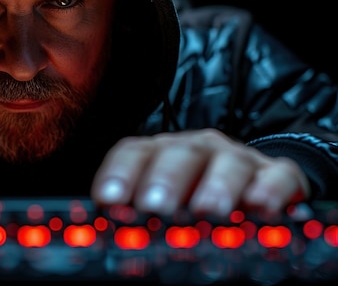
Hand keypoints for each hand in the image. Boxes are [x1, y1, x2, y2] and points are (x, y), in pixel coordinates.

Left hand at [90, 128, 309, 215]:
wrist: (252, 182)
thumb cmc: (193, 196)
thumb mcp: (161, 203)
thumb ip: (138, 214)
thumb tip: (115, 237)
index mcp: (160, 153)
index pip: (133, 153)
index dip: (119, 174)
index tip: (109, 201)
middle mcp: (197, 149)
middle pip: (179, 154)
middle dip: (165, 180)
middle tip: (155, 207)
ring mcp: (238, 159)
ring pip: (227, 162)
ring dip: (216, 186)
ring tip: (208, 212)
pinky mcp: (277, 174)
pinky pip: (277, 176)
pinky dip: (269, 191)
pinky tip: (259, 209)